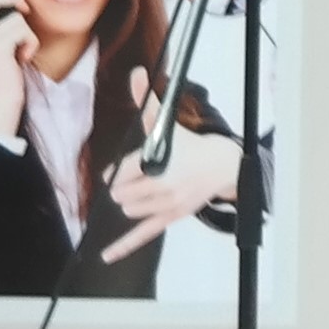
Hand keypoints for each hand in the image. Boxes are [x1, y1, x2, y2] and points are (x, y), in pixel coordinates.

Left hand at [94, 69, 244, 262]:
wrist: (221, 166)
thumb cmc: (189, 145)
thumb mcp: (166, 122)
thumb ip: (146, 100)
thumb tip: (136, 72)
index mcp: (159, 161)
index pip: (123, 172)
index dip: (118, 172)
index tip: (120, 171)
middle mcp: (163, 185)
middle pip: (121, 194)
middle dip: (124, 187)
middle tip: (137, 180)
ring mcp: (166, 204)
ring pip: (129, 210)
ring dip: (130, 202)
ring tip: (145, 191)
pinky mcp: (170, 218)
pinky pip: (142, 235)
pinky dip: (123, 247)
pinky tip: (106, 256)